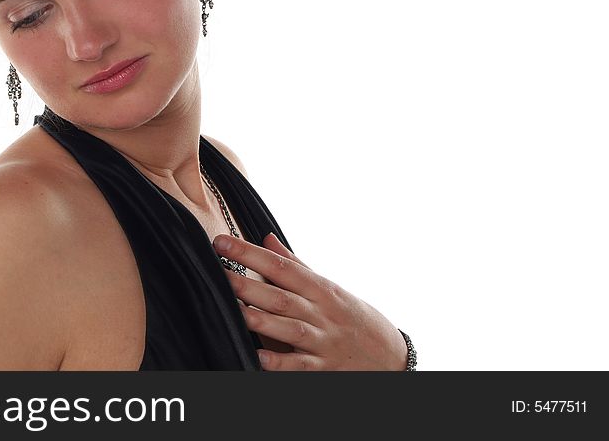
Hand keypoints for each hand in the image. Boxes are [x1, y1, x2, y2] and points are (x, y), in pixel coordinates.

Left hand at [213, 232, 407, 370]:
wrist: (392, 356)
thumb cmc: (353, 316)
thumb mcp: (329, 287)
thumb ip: (294, 265)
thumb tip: (266, 238)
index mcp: (320, 288)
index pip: (281, 266)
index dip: (250, 254)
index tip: (222, 242)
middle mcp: (321, 313)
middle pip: (279, 296)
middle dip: (246, 284)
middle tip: (216, 271)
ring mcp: (322, 342)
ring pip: (287, 328)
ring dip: (258, 319)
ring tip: (231, 308)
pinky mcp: (323, 369)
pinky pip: (298, 366)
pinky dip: (278, 362)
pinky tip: (257, 357)